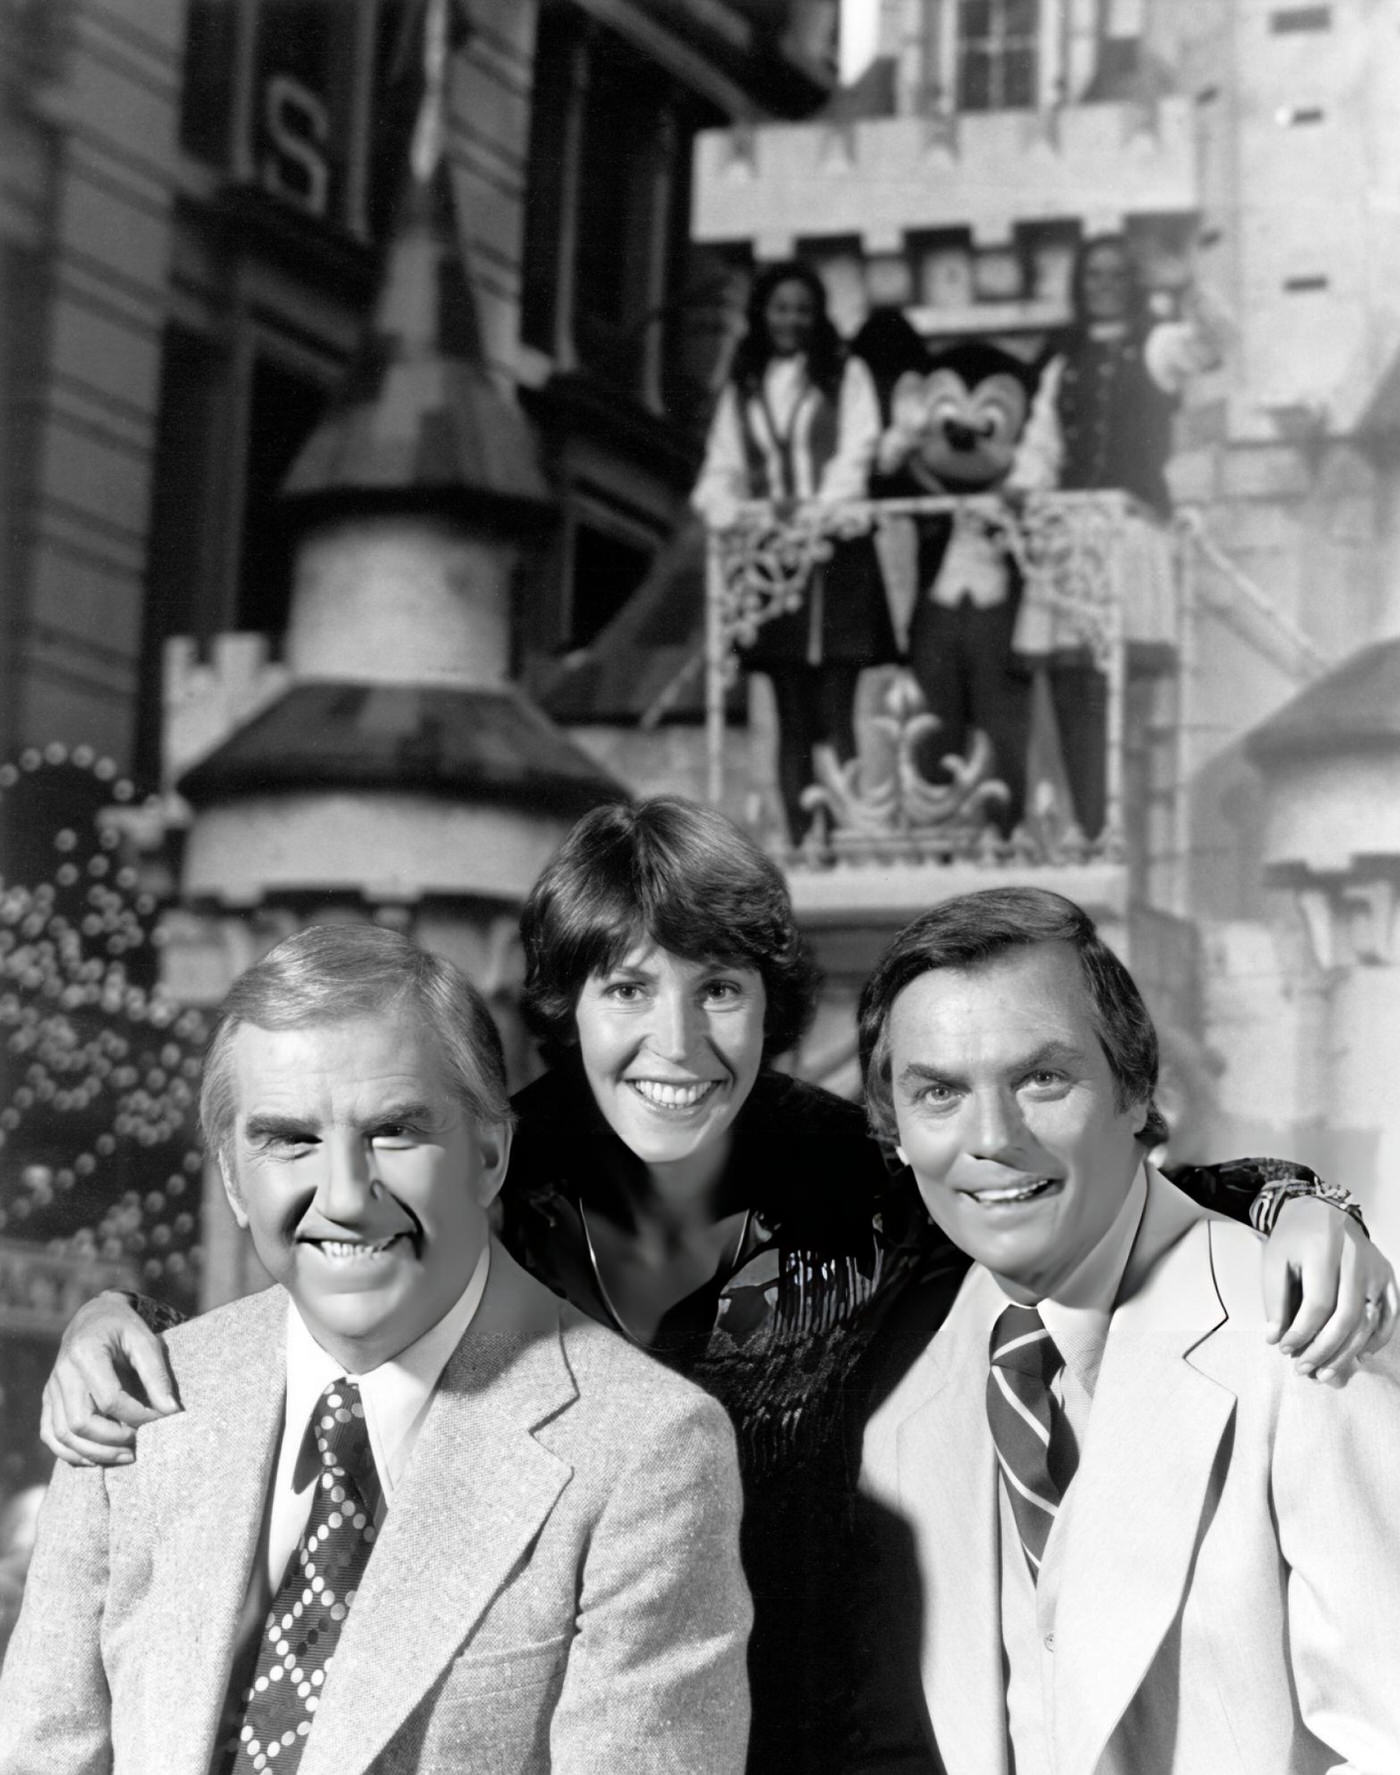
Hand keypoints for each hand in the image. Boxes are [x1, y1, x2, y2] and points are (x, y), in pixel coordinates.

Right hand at [39, 1290, 180, 1466]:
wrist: (92, 1317)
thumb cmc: (122, 1327)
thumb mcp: (144, 1339)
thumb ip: (156, 1374)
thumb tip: (171, 1411)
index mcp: (86, 1352)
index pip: (109, 1398)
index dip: (137, 1415)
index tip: (160, 1421)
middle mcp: (62, 1373)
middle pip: (81, 1422)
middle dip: (113, 1440)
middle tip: (140, 1445)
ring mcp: (51, 1388)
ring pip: (64, 1434)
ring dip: (94, 1453)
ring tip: (126, 1456)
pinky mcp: (48, 1400)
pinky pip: (50, 1435)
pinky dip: (70, 1453)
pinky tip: (97, 1457)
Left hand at [1262, 1197, 1398, 1377]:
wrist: (1322, 1209)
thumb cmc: (1295, 1237)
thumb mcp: (1274, 1259)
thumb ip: (1274, 1299)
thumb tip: (1276, 1338)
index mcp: (1324, 1250)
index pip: (1318, 1303)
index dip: (1301, 1332)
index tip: (1284, 1349)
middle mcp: (1356, 1260)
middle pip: (1347, 1317)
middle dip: (1325, 1350)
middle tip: (1304, 1369)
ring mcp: (1376, 1269)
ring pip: (1370, 1321)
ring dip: (1348, 1353)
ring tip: (1325, 1372)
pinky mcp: (1387, 1276)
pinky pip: (1390, 1313)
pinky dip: (1378, 1339)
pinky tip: (1359, 1356)